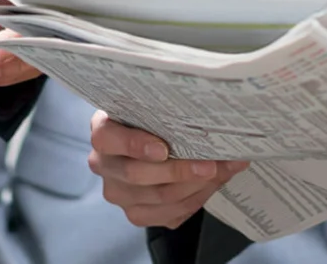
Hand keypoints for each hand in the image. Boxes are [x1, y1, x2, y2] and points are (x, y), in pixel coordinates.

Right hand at [88, 111, 247, 227]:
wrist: (150, 146)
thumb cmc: (153, 123)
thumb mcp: (154, 112)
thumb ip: (170, 114)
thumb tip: (213, 120)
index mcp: (104, 133)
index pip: (107, 139)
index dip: (133, 144)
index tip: (163, 149)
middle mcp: (105, 166)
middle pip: (137, 174)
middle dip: (179, 171)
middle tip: (211, 164)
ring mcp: (120, 194)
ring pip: (159, 197)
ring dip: (196, 185)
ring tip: (223, 171)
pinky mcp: (137, 214)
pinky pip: (170, 214)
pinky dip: (197, 198)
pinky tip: (213, 184)